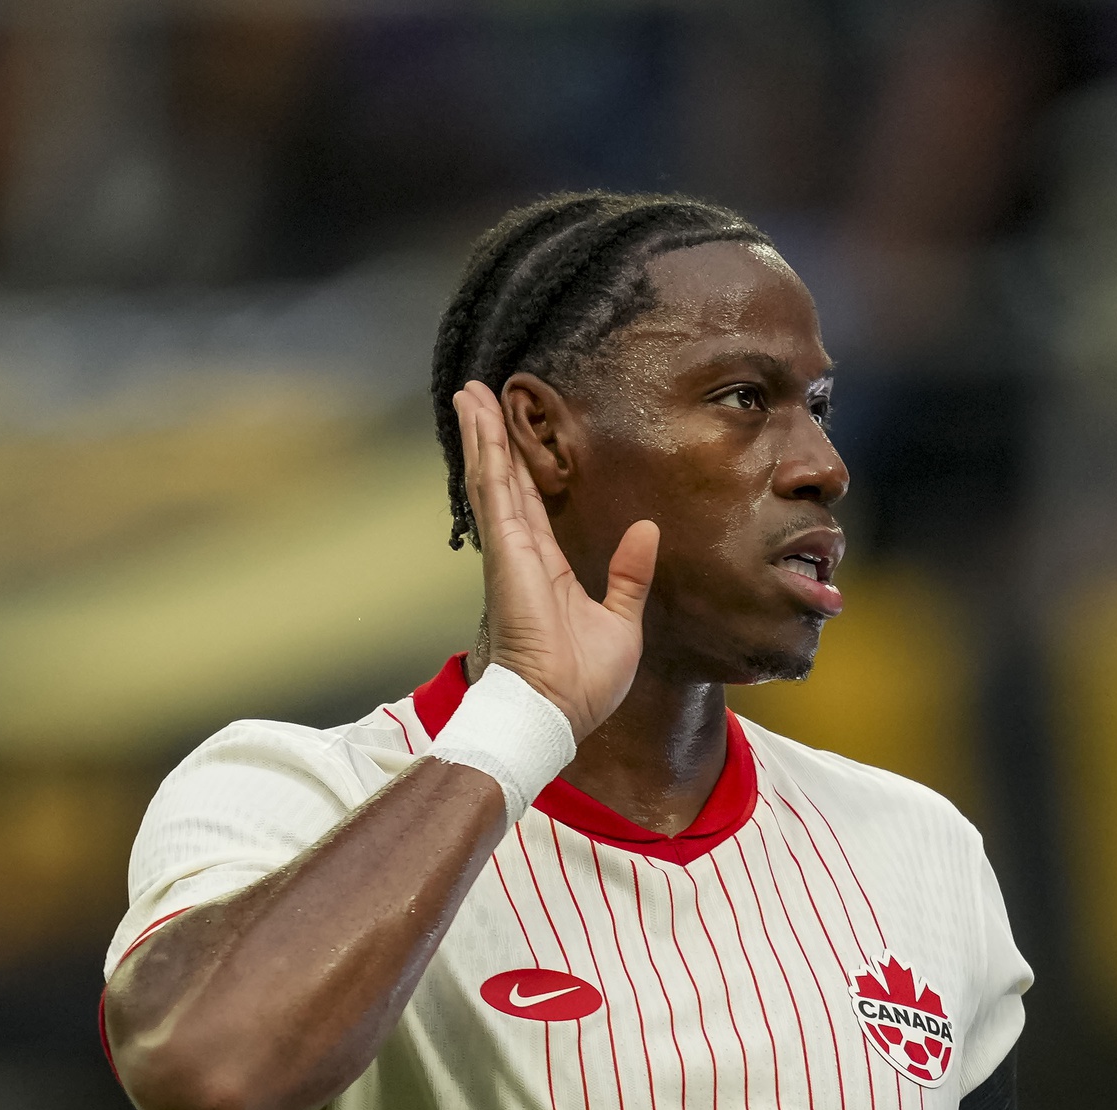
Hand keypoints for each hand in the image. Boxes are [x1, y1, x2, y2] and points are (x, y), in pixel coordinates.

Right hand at [453, 380, 655, 738]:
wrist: (556, 711)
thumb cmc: (583, 684)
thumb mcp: (621, 622)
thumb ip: (629, 575)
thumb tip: (646, 530)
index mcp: (548, 571)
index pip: (530, 506)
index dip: (519, 469)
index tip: (509, 435)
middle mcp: (522, 555)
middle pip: (504, 482)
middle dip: (492, 438)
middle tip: (479, 395)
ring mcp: (509, 550)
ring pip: (493, 477)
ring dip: (481, 432)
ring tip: (470, 392)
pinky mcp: (505, 550)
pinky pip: (494, 489)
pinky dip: (484, 451)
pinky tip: (475, 418)